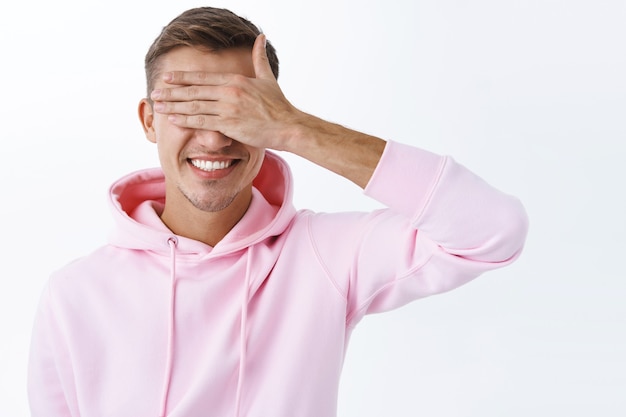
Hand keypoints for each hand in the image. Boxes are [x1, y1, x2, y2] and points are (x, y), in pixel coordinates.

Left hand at [150, 34, 301, 150]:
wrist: (288, 126)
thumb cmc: (279, 106)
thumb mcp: (268, 78)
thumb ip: (260, 58)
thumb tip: (260, 38)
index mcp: (236, 80)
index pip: (203, 77)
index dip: (182, 77)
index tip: (167, 77)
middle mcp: (229, 92)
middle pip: (194, 90)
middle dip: (171, 92)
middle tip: (154, 92)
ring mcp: (228, 108)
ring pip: (194, 105)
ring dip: (174, 106)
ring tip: (158, 106)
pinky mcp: (229, 124)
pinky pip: (202, 122)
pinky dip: (186, 120)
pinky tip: (173, 119)